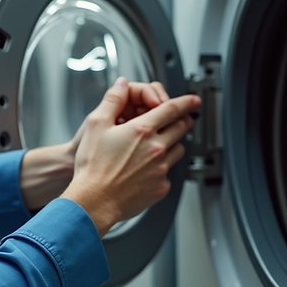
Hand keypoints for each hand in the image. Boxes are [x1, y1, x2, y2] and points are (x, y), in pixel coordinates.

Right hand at [60, 77, 200, 236]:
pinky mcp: (160, 187)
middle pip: (181, 128)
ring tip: (159, 145)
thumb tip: (121, 85)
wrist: (94, 201)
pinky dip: (163, 167)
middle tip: (181, 119)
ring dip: (173, 143)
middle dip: (184, 120)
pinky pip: (169, 172)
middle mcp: (156, 148)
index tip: (194, 101)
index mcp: (142, 130)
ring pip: (178, 150)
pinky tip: (148, 168)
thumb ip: (112, 100)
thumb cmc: (93, 166)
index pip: (172, 109)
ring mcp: (160, 169)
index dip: (186, 102)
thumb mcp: (95, 124)